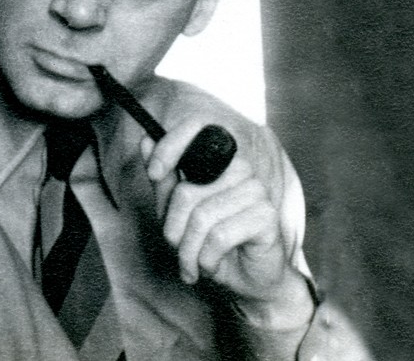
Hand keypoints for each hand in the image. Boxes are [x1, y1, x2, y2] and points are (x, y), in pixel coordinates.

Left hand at [142, 119, 313, 327]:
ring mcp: (257, 191)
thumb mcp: (177, 214)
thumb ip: (164, 180)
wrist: (248, 282)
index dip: (168, 147)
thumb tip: (146, 139)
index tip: (153, 171)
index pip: (197, 131)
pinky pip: (220, 235)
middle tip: (176, 248)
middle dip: (173, 229)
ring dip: (188, 250)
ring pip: (201, 217)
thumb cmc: (211, 245)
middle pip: (187, 191)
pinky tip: (210, 267)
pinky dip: (206, 259)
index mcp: (221, 162)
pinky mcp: (267, 216)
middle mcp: (241, 170)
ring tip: (191, 263)